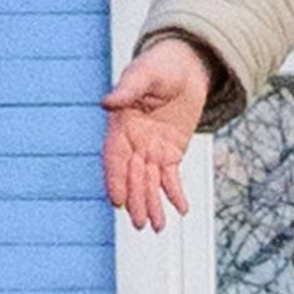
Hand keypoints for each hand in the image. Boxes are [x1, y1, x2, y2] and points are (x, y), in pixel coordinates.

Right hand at [101, 36, 214, 228]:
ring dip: (152, 204)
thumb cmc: (160, 66)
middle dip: (136, 200)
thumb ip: (129, 89)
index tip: (117, 201)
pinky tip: (182, 209)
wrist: (185, 67)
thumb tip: (108, 102)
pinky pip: (171, 177)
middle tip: (139, 224)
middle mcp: (133, 141)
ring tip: (157, 227)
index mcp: (121, 125)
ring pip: (150, 182)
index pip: (116, 157)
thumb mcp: (145, 74)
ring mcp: (151, 149)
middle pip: (133, 176)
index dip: (116, 179)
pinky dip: (175, 194)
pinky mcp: (170, 152)